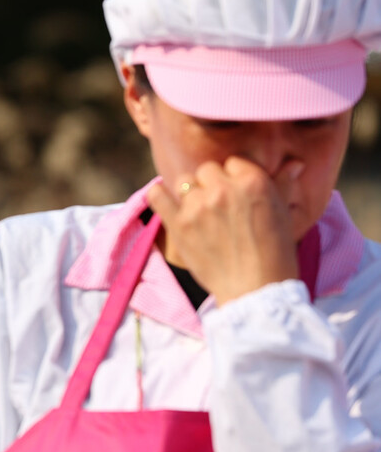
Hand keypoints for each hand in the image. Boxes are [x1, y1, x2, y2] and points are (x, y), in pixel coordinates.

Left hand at [146, 157, 302, 304]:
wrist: (255, 289)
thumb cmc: (275, 253)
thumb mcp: (285, 214)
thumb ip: (283, 184)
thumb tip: (294, 162)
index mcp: (253, 181)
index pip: (233, 162)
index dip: (234, 177)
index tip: (236, 195)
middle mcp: (223, 189)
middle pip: (207, 170)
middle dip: (212, 184)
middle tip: (220, 207)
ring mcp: (198, 206)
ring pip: (184, 181)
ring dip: (190, 193)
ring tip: (199, 211)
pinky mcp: (178, 224)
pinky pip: (157, 195)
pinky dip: (159, 195)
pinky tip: (165, 199)